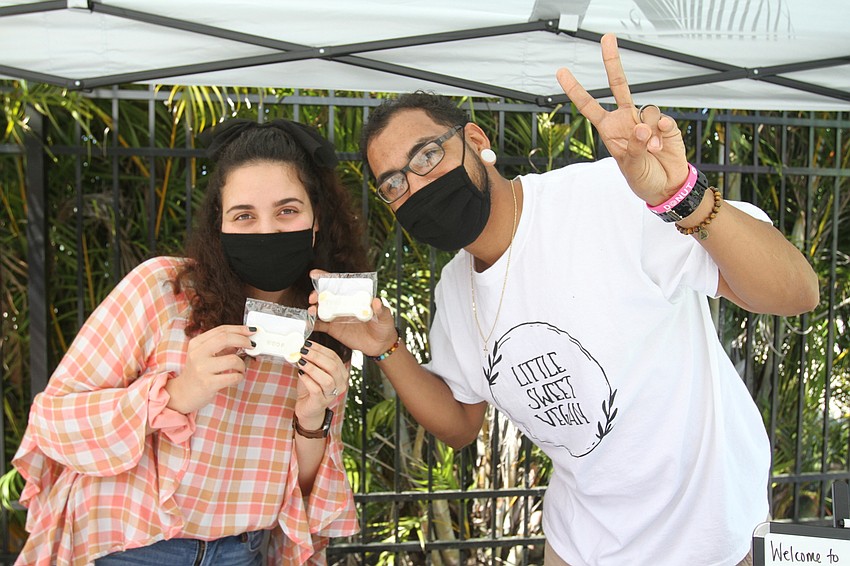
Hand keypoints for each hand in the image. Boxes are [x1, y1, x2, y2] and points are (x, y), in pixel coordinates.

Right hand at [166, 325, 253, 413]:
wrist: (183, 394)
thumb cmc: (198, 373)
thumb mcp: (205, 355)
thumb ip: (221, 346)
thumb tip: (243, 338)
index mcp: (196, 343)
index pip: (221, 330)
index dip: (239, 329)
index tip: (251, 330)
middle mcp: (197, 354)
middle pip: (225, 339)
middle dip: (243, 340)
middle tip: (251, 345)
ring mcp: (202, 369)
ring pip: (232, 359)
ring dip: (242, 364)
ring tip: (240, 369)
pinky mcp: (208, 384)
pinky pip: (233, 377)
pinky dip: (240, 376)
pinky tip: (236, 377)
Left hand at [293, 340, 347, 427]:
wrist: (308, 408)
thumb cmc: (311, 388)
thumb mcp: (314, 372)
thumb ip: (313, 361)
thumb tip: (303, 347)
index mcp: (341, 374)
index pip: (334, 357)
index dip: (320, 349)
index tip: (308, 344)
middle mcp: (340, 384)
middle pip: (332, 367)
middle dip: (316, 356)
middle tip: (302, 351)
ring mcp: (331, 394)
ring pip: (327, 379)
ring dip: (312, 368)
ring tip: (300, 361)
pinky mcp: (321, 402)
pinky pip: (316, 390)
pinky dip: (307, 380)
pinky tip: (300, 374)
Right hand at [307, 269, 398, 356]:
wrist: (380, 345)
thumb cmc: (384, 326)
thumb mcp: (385, 316)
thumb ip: (380, 309)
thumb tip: (376, 301)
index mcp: (353, 296)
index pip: (339, 284)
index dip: (326, 278)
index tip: (315, 274)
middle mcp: (343, 304)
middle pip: (326, 295)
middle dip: (317, 294)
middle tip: (314, 297)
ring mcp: (336, 316)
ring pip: (321, 309)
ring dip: (313, 308)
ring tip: (312, 310)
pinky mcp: (333, 329)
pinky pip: (320, 325)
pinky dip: (312, 324)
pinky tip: (307, 324)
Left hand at [556, 33, 689, 204]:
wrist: (667, 186)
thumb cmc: (642, 178)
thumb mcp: (631, 167)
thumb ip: (634, 146)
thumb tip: (642, 126)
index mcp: (609, 130)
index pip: (589, 105)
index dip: (576, 89)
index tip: (562, 71)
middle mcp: (626, 120)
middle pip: (619, 85)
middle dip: (612, 61)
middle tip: (607, 38)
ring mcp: (646, 120)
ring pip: (646, 109)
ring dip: (649, 132)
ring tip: (651, 150)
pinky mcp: (665, 125)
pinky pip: (662, 118)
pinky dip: (663, 130)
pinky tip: (662, 144)